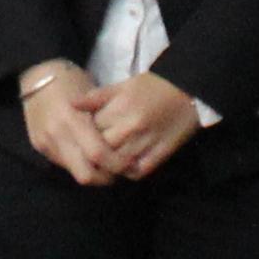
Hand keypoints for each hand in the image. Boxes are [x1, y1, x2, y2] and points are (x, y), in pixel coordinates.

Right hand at [19, 61, 117, 184]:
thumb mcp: (92, 95)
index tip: (128, 163)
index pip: (98, 154)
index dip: (116, 163)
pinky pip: (64, 164)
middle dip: (104, 177)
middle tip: (117, 170)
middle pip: (86, 174)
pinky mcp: (39, 147)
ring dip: (92, 172)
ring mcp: (45, 143)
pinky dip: (78, 164)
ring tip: (104, 164)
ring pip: (74, 173)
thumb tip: (123, 148)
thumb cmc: (71, 80)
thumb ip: (105, 123)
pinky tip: (86, 156)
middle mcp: (56, 135)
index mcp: (72, 119)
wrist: (36, 74)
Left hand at [83, 72, 203, 179]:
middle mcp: (131, 128)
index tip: (85, 133)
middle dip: (95, 150)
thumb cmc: (152, 87)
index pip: (90, 129)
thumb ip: (96, 97)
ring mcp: (147, 143)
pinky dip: (128, 172)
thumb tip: (71, 104)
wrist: (188, 90)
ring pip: (117, 164)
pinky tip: (125, 166)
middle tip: (94, 148)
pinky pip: (137, 172)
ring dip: (109, 164)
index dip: (85, 133)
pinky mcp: (161, 155)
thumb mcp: (122, 86)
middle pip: (101, 149)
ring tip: (107, 159)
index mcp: (120, 108)